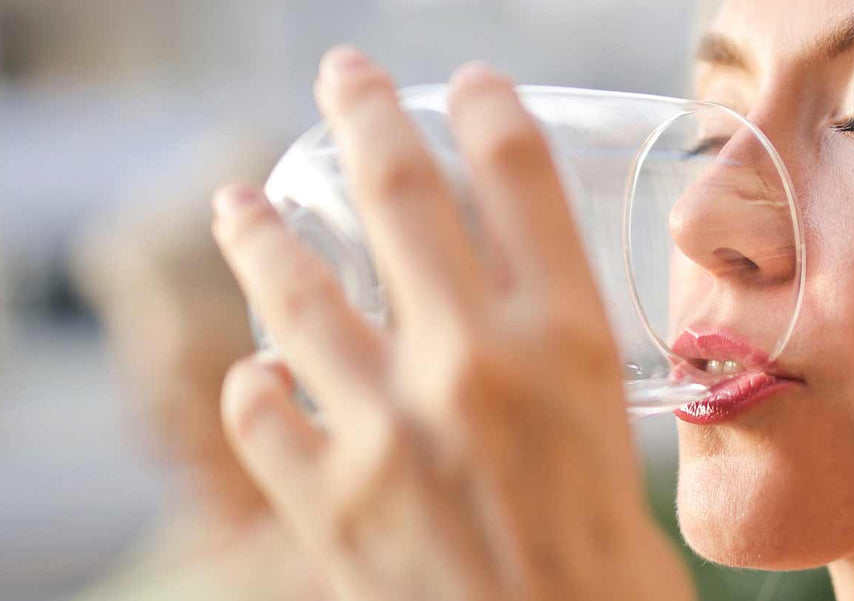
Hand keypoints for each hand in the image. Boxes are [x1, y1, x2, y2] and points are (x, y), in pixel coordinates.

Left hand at [211, 46, 694, 600]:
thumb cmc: (609, 567)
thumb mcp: (615, 433)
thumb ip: (557, 362)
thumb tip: (505, 314)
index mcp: (566, 341)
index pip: (520, 176)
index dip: (487, 109)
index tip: (468, 83)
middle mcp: (473, 362)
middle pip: (401, 192)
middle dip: (363, 113)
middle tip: (343, 79)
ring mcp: (386, 426)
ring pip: (295, 287)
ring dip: (259, 235)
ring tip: (238, 206)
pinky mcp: (324, 498)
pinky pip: (257, 406)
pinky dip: (253, 382)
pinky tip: (259, 374)